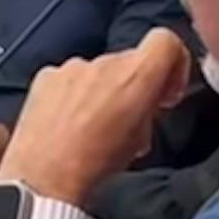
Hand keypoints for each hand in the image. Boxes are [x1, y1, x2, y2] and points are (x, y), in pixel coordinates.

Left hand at [1, 29, 190, 204]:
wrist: (44, 177)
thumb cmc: (95, 163)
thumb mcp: (140, 138)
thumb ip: (149, 108)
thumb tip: (145, 103)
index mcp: (136, 75)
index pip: (165, 41)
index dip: (173, 63)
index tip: (165, 90)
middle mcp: (104, 63)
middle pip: (129, 61)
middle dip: (133, 85)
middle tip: (127, 117)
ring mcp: (71, 67)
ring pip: (97, 71)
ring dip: (100, 91)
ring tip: (92, 125)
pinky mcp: (45, 76)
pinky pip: (67, 79)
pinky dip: (71, 94)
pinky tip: (67, 121)